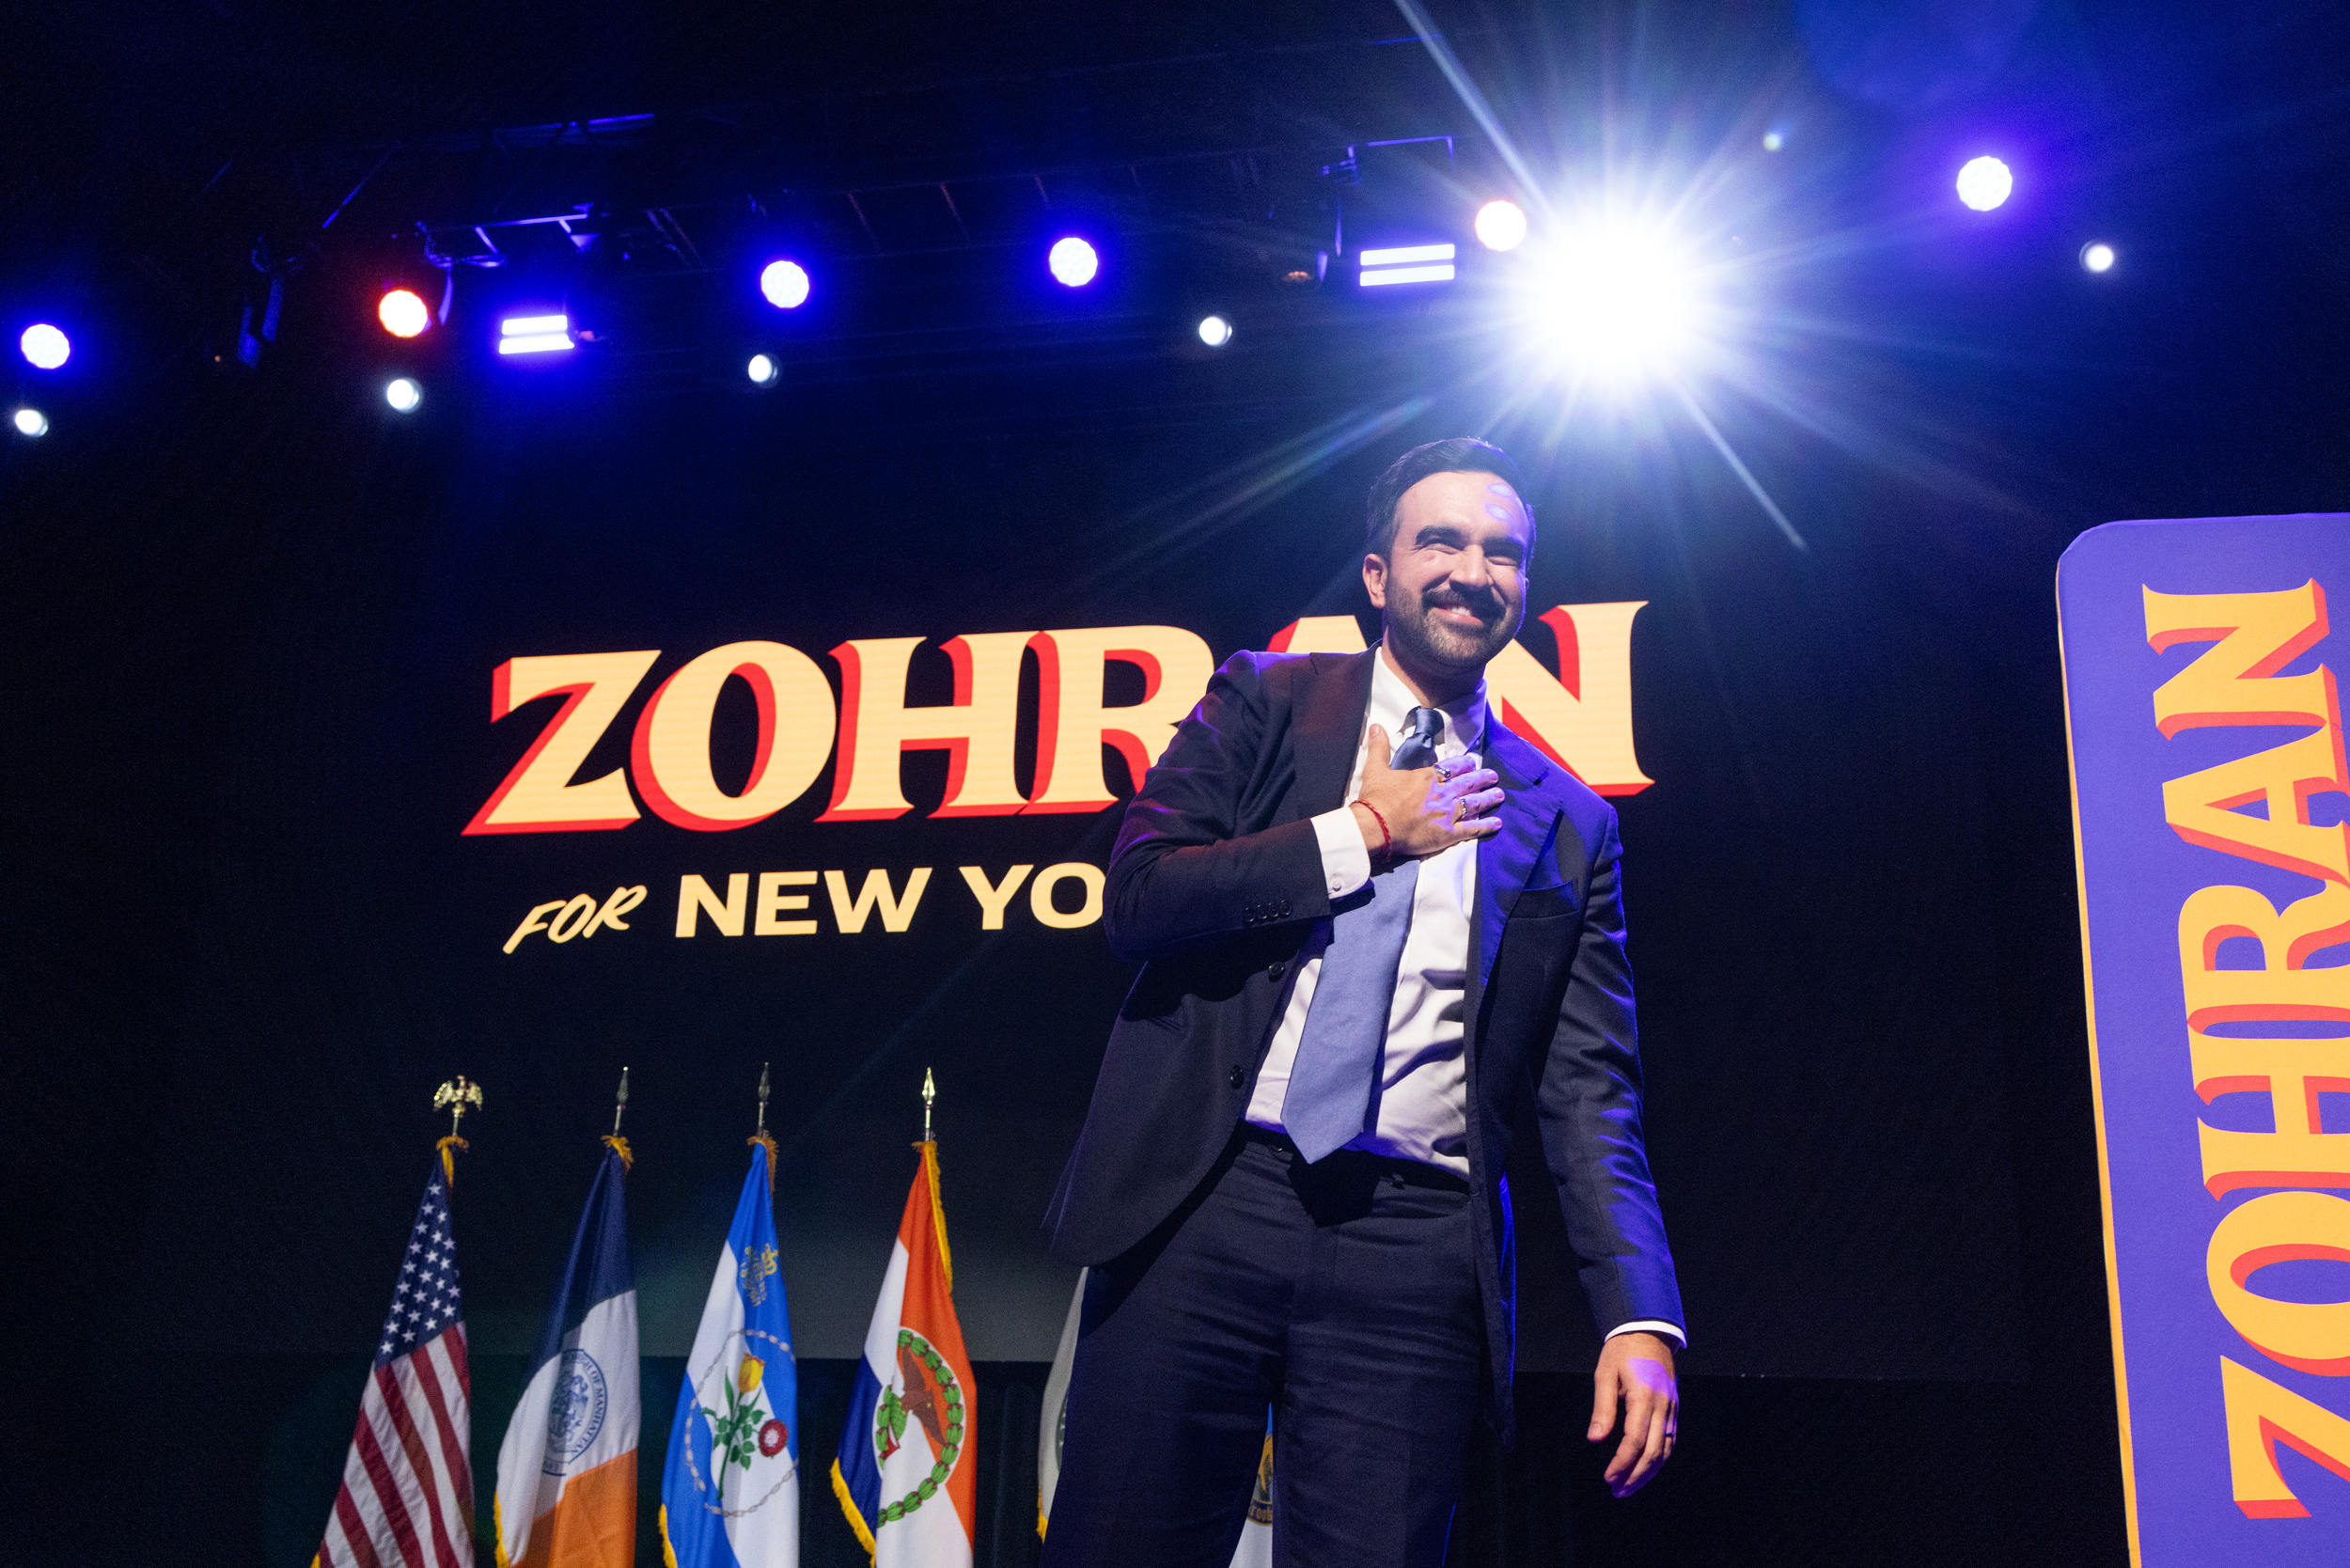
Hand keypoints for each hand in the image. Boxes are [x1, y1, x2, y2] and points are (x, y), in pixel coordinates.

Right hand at [1352, 725, 1503, 860]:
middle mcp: (1442, 793)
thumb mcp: (1375, 768)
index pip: (1452, 767)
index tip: (1472, 763)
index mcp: (1427, 777)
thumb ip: (1379, 747)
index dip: (1464, 764)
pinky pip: (1472, 829)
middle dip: (1482, 779)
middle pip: (1468, 783)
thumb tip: (1376, 726)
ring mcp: (1447, 813)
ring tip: (1499, 795)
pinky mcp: (1448, 834)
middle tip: (1493, 777)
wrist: (1376, 826)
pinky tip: (1496, 823)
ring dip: (1488, 799)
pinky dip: (1486, 826)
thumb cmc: (1376, 799)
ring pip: (1474, 803)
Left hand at [1589, 1332, 1676, 1497]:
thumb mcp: (1605, 1375)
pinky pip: (1669, 1440)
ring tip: (1628, 1487)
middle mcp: (1662, 1405)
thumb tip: (1595, 1439)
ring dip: (1648, 1473)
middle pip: (1654, 1452)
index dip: (1622, 1463)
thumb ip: (1602, 1408)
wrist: (1648, 1331)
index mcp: (1643, 1396)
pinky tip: (1645, 1469)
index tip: (1608, 1478)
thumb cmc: (1621, 1351)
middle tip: (1616, 1492)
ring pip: (1665, 1450)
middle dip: (1635, 1476)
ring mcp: (1671, 1408)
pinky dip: (1658, 1459)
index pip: (1635, 1440)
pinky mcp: (1673, 1409)